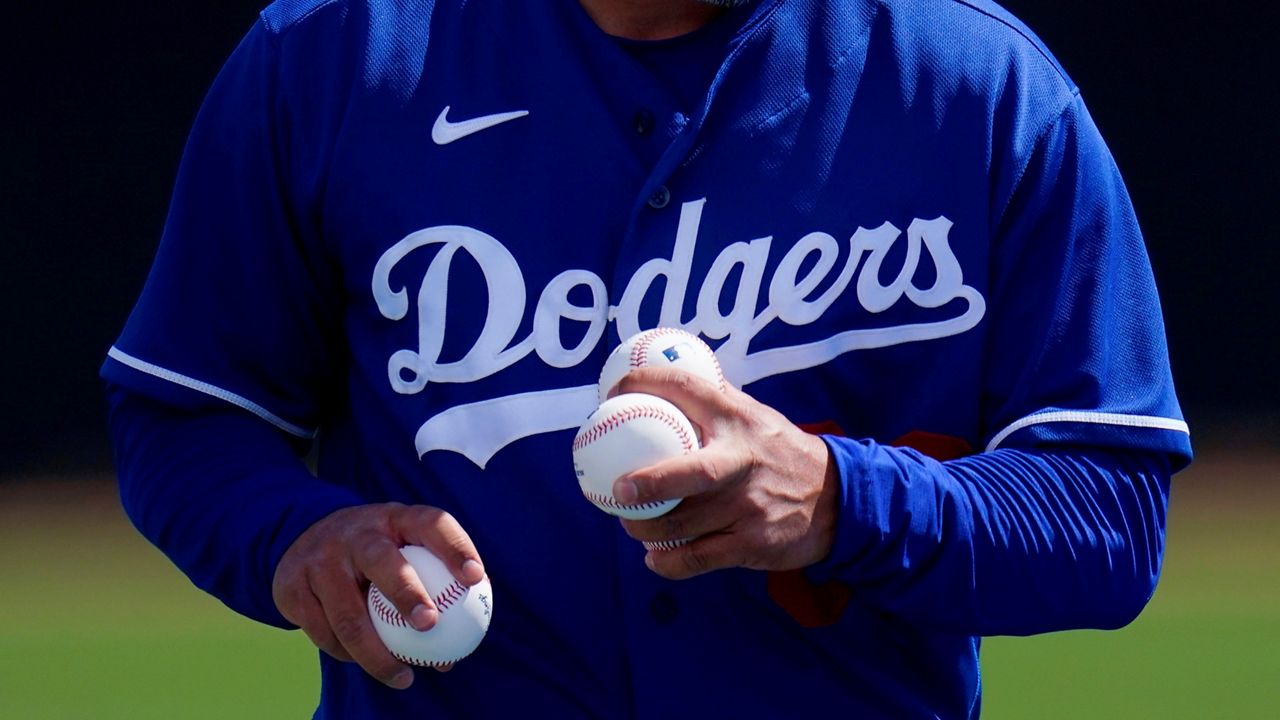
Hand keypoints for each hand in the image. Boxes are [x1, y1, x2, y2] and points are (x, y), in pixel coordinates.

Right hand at [271, 504, 485, 688]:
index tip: (475, 578)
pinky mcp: (293, 587)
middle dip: (407, 594)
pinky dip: (347, 654)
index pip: (431, 524)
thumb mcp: (401, 550)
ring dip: (377, 653)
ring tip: (404, 677)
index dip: (455, 547)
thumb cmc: (374, 554)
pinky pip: (323, 632)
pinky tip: (366, 664)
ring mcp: (320, 559)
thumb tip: (457, 649)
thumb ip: (431, 588)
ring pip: (348, 613)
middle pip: (382, 561)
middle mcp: (356, 534)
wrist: (302, 538)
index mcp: (394, 519)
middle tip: (430, 625)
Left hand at [611, 367, 838, 579]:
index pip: (687, 390)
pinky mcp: (752, 544)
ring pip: (683, 524)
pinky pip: (698, 558)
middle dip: (648, 483)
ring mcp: (749, 506)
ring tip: (630, 523)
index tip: (612, 392)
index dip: (645, 385)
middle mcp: (743, 460)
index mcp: (738, 419)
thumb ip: (714, 401)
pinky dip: (669, 562)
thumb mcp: (755, 416)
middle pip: (690, 474)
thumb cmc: (779, 452)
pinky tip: (655, 557)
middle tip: (617, 490)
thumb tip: (658, 381)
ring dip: (646, 528)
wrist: (838, 498)